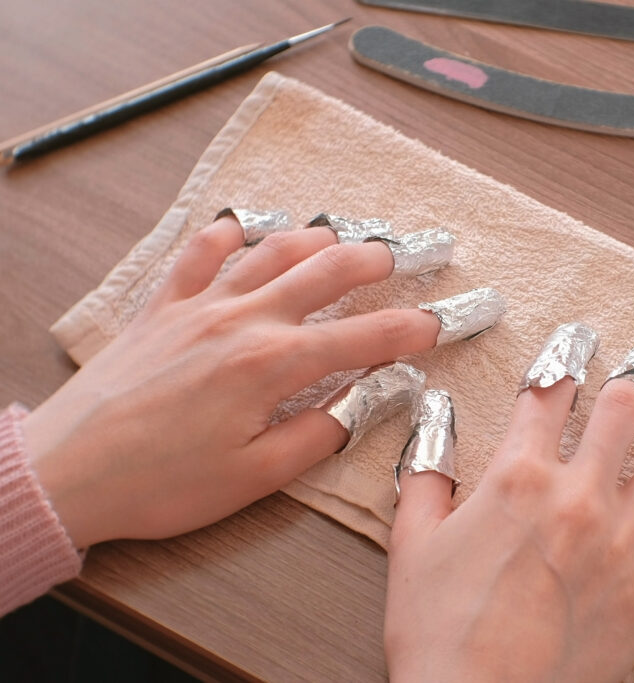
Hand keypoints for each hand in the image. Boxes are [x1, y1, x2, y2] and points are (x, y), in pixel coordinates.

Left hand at [23, 216, 444, 547]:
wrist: (68, 471)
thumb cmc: (161, 482)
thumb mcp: (256, 477)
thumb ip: (320, 433)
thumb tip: (368, 401)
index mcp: (273, 365)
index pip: (365, 336)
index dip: (414, 328)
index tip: (446, 321)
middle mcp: (243, 320)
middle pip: (327, 271)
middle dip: (380, 259)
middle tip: (413, 251)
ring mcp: (200, 307)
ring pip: (271, 250)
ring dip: (316, 238)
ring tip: (344, 235)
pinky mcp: (162, 308)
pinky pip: (197, 254)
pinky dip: (224, 234)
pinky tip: (240, 226)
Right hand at [385, 364, 633, 681]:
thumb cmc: (440, 632)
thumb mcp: (413, 545)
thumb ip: (427, 475)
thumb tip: (434, 420)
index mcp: (517, 477)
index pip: (548, 394)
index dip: (564, 356)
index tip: (577, 339)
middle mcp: (579, 494)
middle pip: (622, 409)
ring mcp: (624, 539)